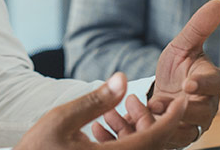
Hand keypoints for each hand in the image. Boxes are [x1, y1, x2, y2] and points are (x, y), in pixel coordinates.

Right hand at [14, 72, 187, 148]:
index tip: (182, 100)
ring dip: (141, 132)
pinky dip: (128, 141)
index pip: (155, 138)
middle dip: (155, 121)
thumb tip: (122, 78)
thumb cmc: (37, 148)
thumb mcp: (61, 119)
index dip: (173, 117)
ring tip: (127, 111)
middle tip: (150, 101)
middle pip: (151, 146)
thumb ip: (95, 100)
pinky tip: (110, 127)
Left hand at [148, 0, 219, 145]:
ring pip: (182, 132)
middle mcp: (206, 108)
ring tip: (141, 111)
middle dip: (181, 111)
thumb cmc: (179, 67)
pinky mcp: (173, 139)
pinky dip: (144, 132)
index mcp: (212, 83)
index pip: (215, 84)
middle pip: (201, 114)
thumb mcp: (184, 45)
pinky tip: (125, 122)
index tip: (189, 84)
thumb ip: (199, 27)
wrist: (166, 92)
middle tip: (160, 103)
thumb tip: (219, 2)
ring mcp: (191, 126)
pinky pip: (163, 141)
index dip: (203, 84)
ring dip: (161, 124)